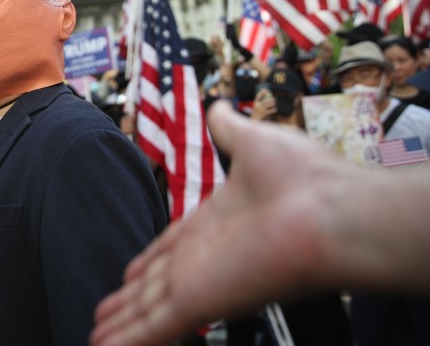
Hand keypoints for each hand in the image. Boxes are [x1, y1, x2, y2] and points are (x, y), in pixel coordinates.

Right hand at [91, 101, 340, 345]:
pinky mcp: (201, 302)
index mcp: (216, 224)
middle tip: (102, 318)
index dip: (148, 263)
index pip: (172, 249)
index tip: (130, 274)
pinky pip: (154, 326)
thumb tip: (221, 107)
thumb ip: (230, 128)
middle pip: (155, 287)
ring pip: (148, 312)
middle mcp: (206, 258)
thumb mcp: (256, 142)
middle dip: (128, 302)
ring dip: (120, 328)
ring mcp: (202, 282)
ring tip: (93, 341)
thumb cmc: (309, 180)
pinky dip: (128, 341)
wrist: (335, 213)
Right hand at [249, 89, 276, 120]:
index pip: (258, 96)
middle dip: (270, 99)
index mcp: (255, 103)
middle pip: (265, 100)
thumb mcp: (257, 107)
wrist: (254, 120)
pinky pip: (270, 110)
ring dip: (272, 103)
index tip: (265, 89)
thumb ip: (261, 102)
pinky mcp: (264, 114)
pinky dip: (274, 109)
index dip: (261, 92)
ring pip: (268, 104)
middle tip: (274, 98)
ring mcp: (261, 110)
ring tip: (274, 103)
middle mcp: (257, 106)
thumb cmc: (257, 112)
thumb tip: (268, 97)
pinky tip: (275, 109)